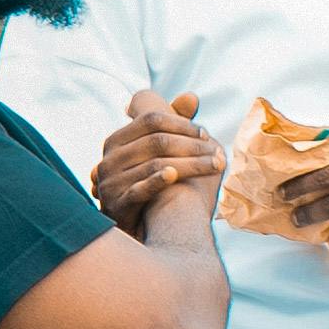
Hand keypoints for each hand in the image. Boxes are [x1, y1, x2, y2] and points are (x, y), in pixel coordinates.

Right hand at [93, 89, 226, 229]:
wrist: (138, 230)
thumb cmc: (149, 185)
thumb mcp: (158, 153)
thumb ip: (173, 123)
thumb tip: (192, 97)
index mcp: (117, 140)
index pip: (152, 120)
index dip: (182, 125)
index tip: (206, 135)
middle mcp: (110, 158)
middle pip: (157, 141)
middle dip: (192, 146)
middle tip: (219, 154)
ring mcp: (111, 182)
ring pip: (156, 164)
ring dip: (191, 165)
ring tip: (216, 167)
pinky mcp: (116, 205)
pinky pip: (139, 189)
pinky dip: (158, 181)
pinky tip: (176, 176)